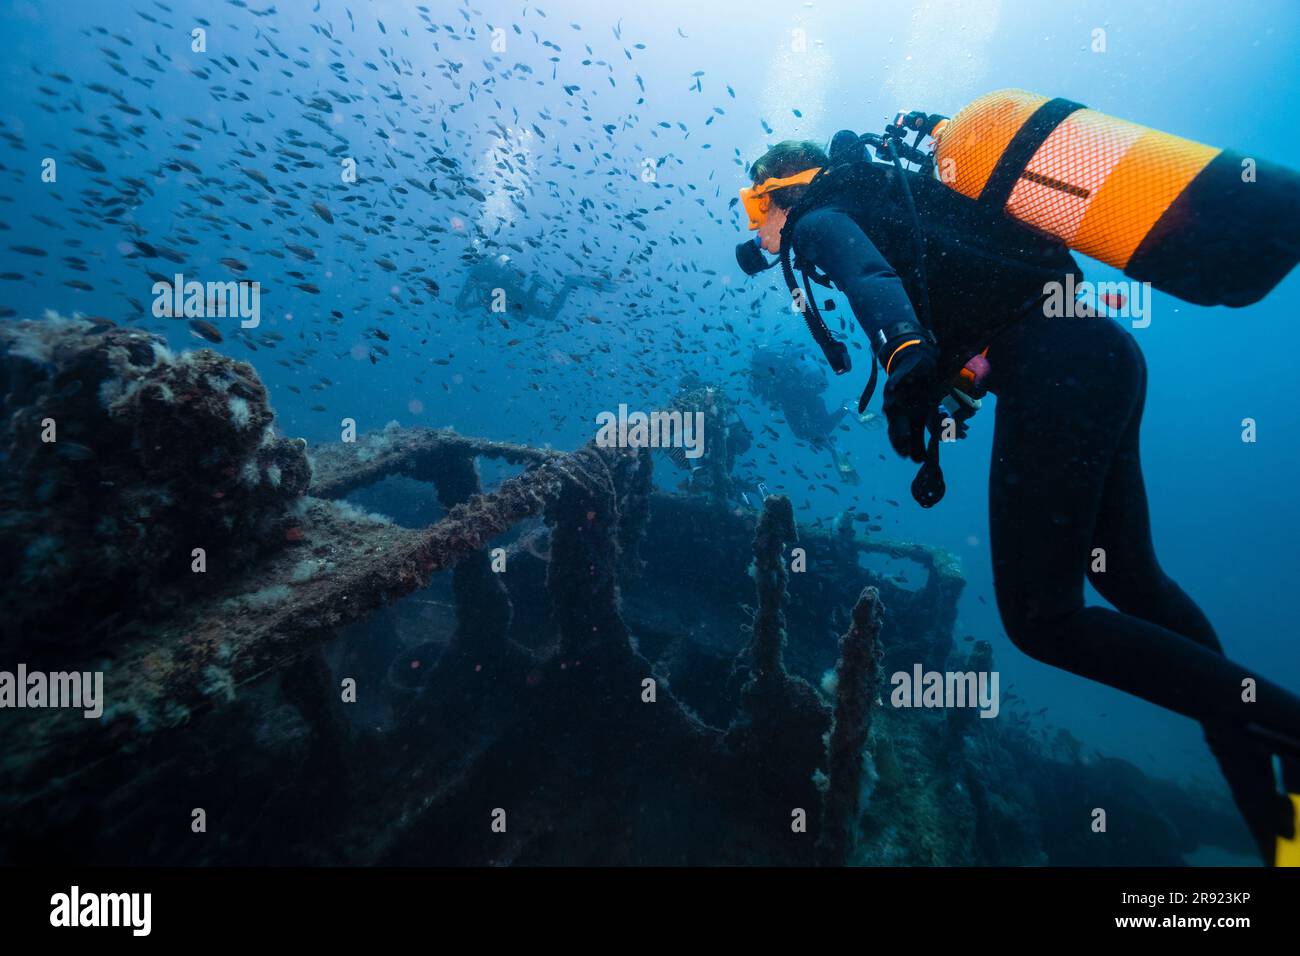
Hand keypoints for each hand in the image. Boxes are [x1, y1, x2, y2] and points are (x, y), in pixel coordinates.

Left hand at [882, 342, 938, 462]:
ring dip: (890, 405)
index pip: (896, 436)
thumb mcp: (922, 419)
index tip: (905, 455)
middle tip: (905, 440)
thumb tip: (923, 461)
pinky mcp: (897, 378)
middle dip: (898, 431)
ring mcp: (893, 394)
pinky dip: (893, 383)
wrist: (917, 373)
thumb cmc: (919, 399)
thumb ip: (921, 438)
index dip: (900, 445)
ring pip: (890, 401)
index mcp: (899, 420)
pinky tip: (893, 387)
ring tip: (889, 408)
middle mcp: (893, 410)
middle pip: (893, 422)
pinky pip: (894, 380)